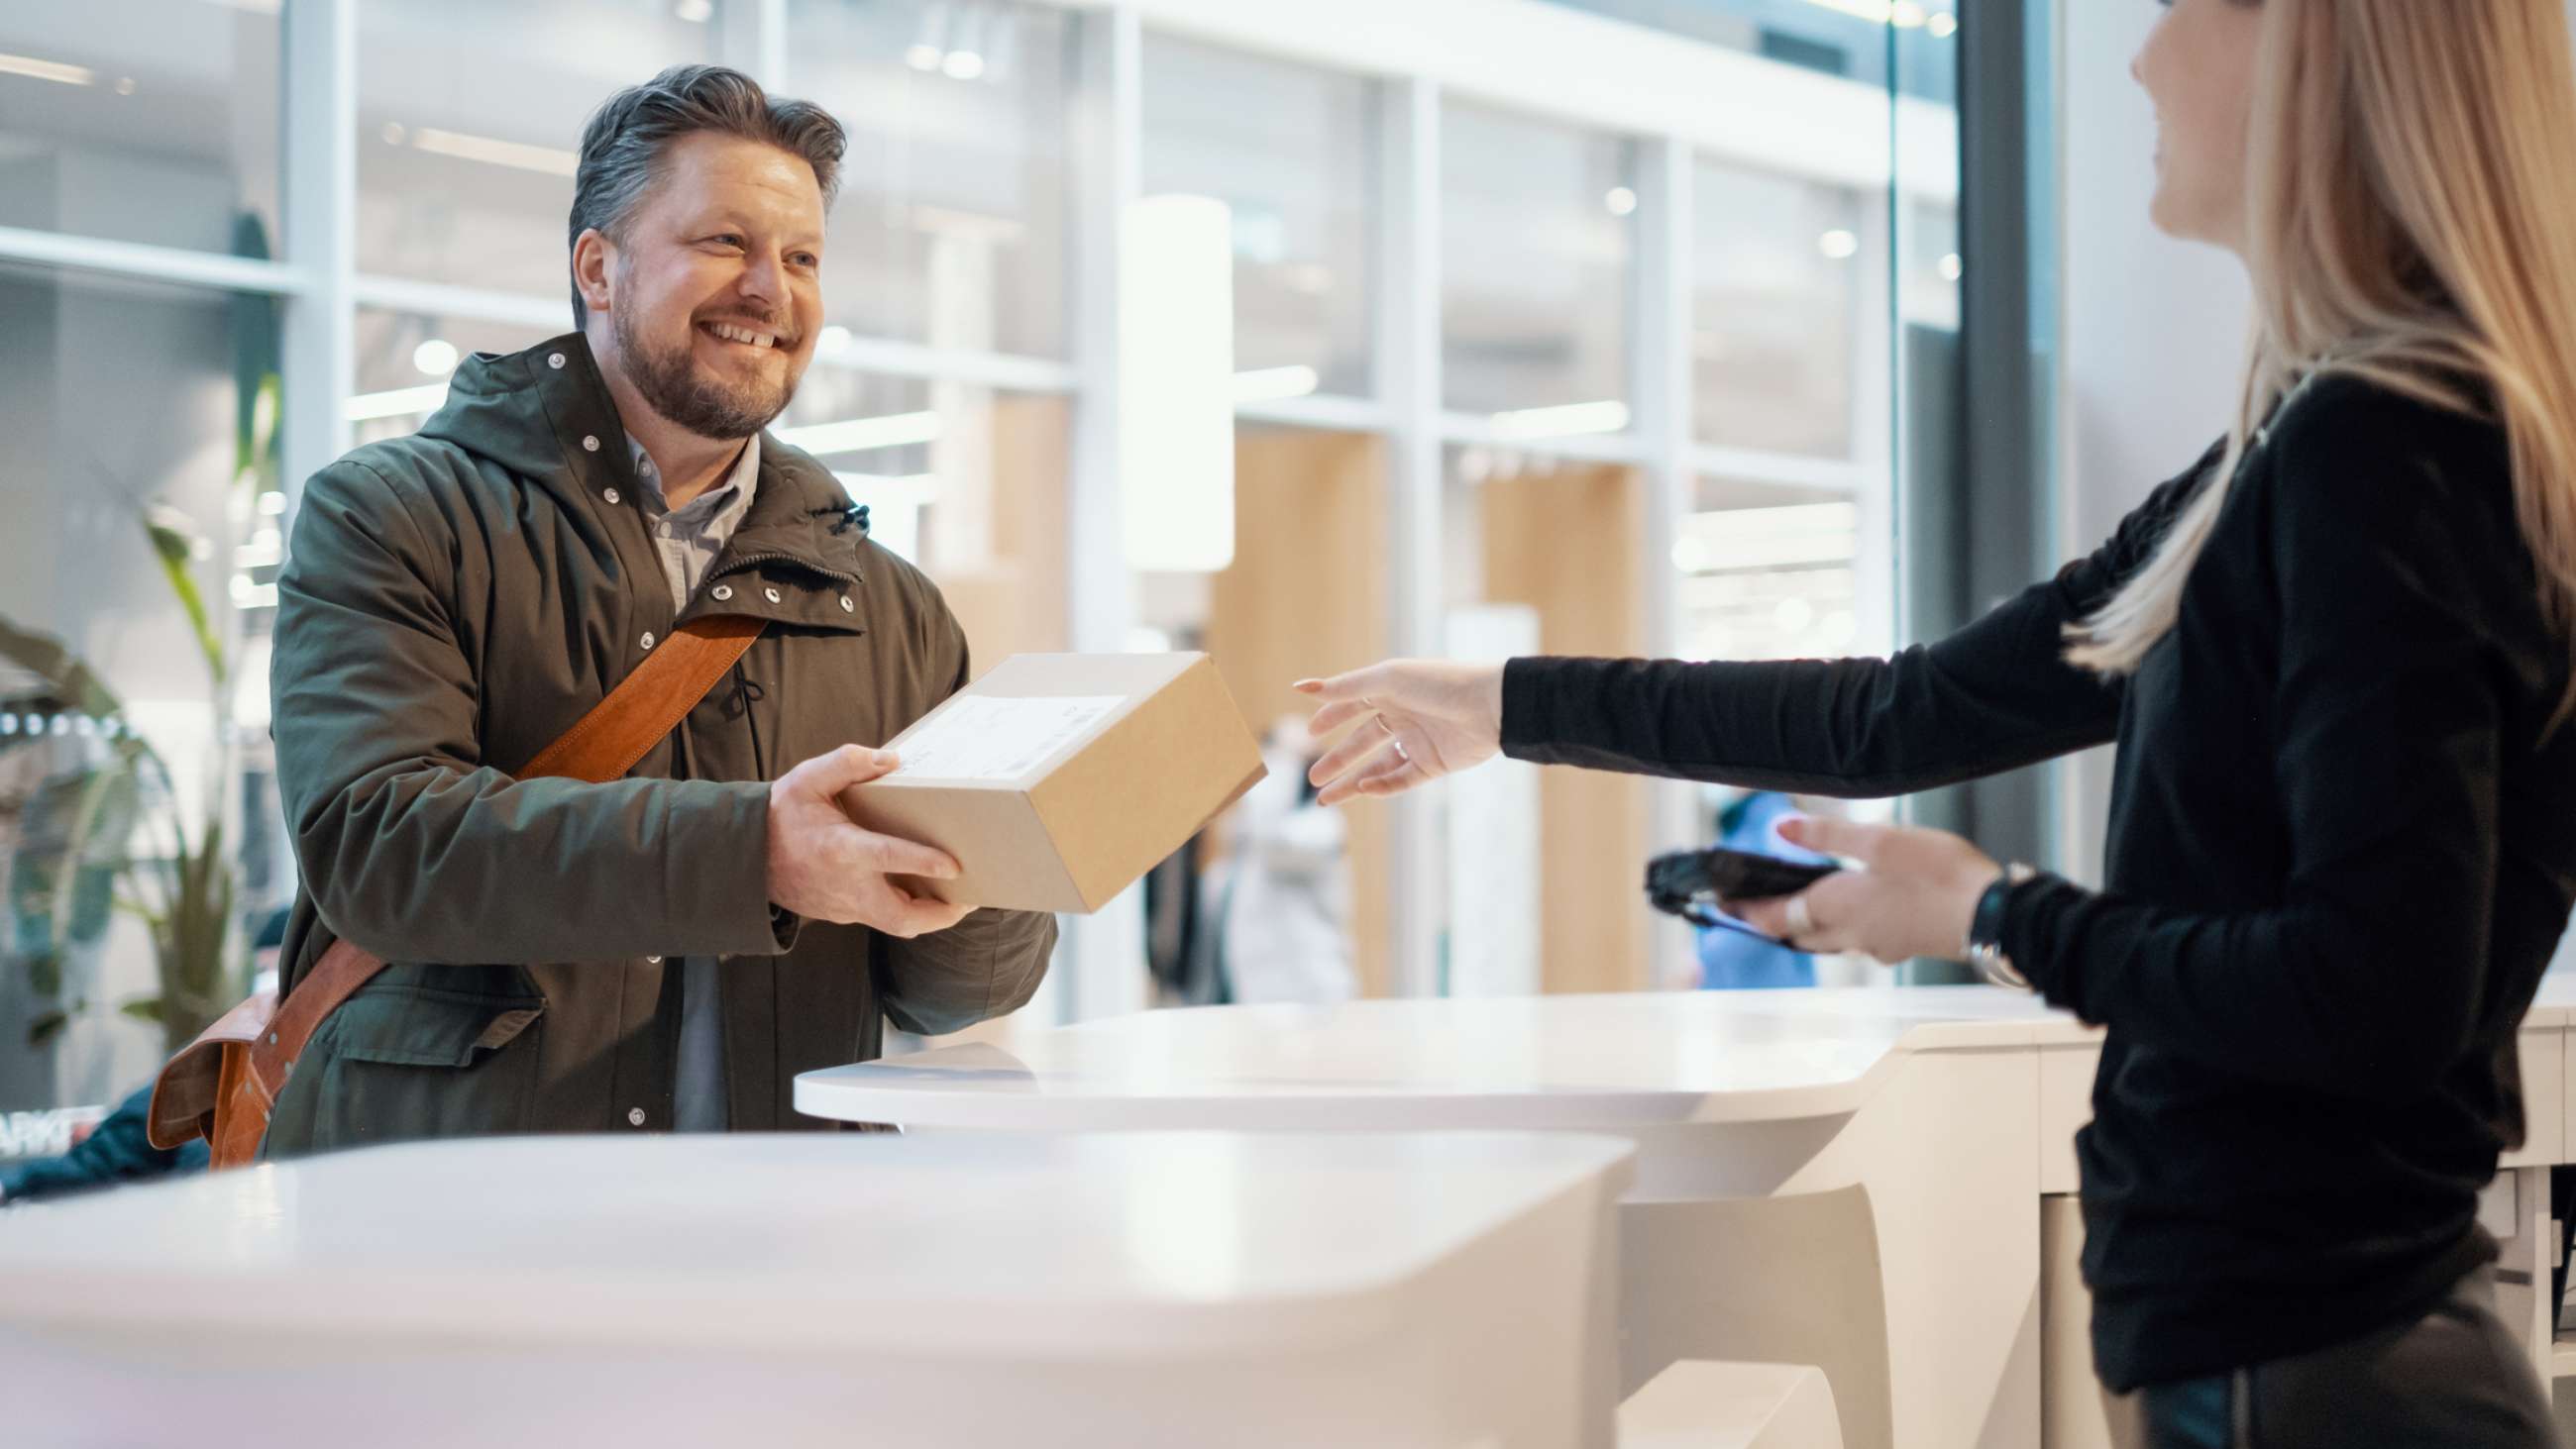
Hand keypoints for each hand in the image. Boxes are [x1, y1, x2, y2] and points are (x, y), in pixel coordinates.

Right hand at [767, 746, 973, 938]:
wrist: (746, 856)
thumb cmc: (782, 815)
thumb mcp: (808, 779)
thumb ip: (848, 763)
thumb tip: (891, 759)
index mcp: (841, 849)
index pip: (890, 858)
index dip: (924, 862)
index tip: (955, 865)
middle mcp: (847, 885)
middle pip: (903, 918)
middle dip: (941, 914)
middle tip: (969, 899)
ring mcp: (845, 906)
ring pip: (895, 925)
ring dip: (928, 915)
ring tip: (956, 897)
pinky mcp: (843, 915)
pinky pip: (881, 918)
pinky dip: (906, 910)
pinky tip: (922, 891)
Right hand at [1295, 660, 1505, 805]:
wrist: (1491, 706)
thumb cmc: (1440, 684)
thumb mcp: (1386, 680)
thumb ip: (1344, 688)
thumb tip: (1301, 688)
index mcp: (1392, 689)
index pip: (1354, 703)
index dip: (1332, 716)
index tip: (1309, 732)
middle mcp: (1404, 715)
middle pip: (1362, 741)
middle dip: (1337, 760)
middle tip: (1313, 778)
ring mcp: (1418, 741)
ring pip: (1377, 766)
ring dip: (1352, 782)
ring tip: (1325, 799)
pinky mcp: (1434, 764)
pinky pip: (1401, 779)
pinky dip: (1381, 785)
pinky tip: (1363, 788)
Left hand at [1733, 816, 2001, 965]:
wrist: (1994, 916)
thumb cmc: (1938, 875)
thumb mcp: (1878, 842)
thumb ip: (1826, 835)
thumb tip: (1780, 829)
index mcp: (1836, 908)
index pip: (1775, 918)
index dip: (1747, 911)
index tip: (1725, 903)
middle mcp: (1850, 935)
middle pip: (1799, 934)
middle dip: (1775, 921)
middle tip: (1755, 904)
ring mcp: (1878, 946)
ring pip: (1830, 941)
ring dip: (1809, 926)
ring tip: (1799, 903)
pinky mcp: (1903, 946)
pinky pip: (1860, 940)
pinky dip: (1844, 926)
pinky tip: (1858, 910)